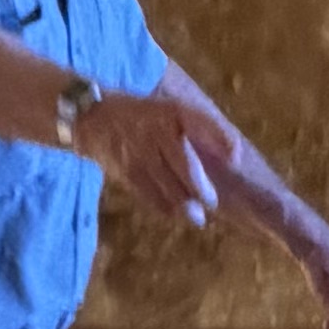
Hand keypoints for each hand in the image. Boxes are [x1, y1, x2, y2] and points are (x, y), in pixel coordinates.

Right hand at [83, 90, 221, 228]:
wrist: (93, 117)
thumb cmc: (142, 115)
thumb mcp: (167, 111)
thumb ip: (194, 131)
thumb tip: (228, 158)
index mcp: (171, 111)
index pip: (200, 120)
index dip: (220, 138)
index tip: (235, 157)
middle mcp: (156, 129)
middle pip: (183, 163)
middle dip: (200, 187)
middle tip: (212, 202)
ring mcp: (138, 151)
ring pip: (166, 184)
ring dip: (184, 204)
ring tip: (198, 218)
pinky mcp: (124, 170)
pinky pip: (147, 193)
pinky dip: (162, 207)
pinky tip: (173, 214)